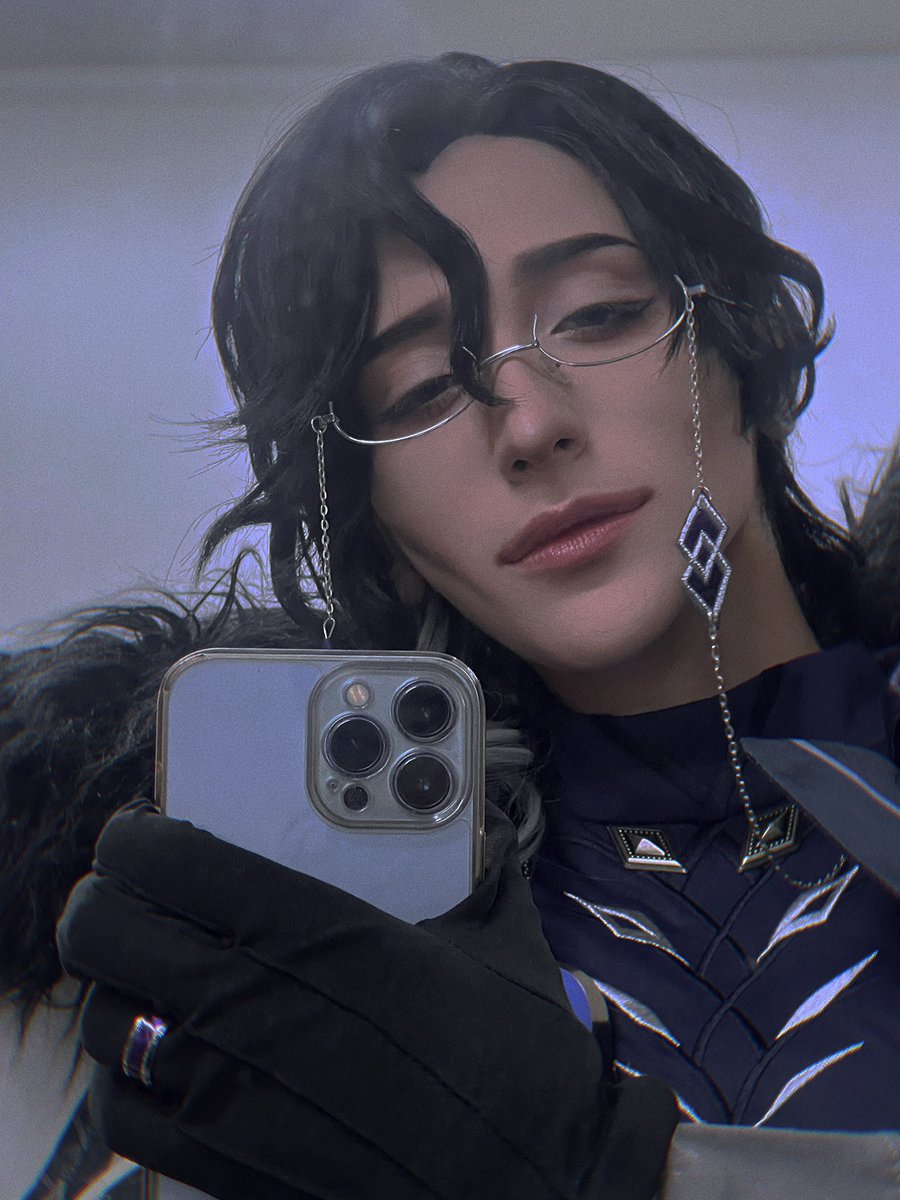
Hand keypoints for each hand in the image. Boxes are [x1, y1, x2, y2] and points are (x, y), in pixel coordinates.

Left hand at [58, 801, 675, 1199]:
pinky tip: (154, 1057)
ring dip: (104, 987)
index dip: (135, 840)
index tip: (135, 834)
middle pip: (108, 934)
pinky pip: (125, 1114)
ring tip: (132, 970)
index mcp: (323, 936)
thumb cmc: (523, 1062)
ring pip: (103, 1021)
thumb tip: (478, 835)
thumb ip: (470, 876)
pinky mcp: (229, 1167)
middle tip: (118, 894)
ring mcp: (232, 1094)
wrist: (543, 1188)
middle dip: (98, 904)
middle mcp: (257, 1008)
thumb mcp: (498, 944)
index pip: (175, 863)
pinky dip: (122, 1078)